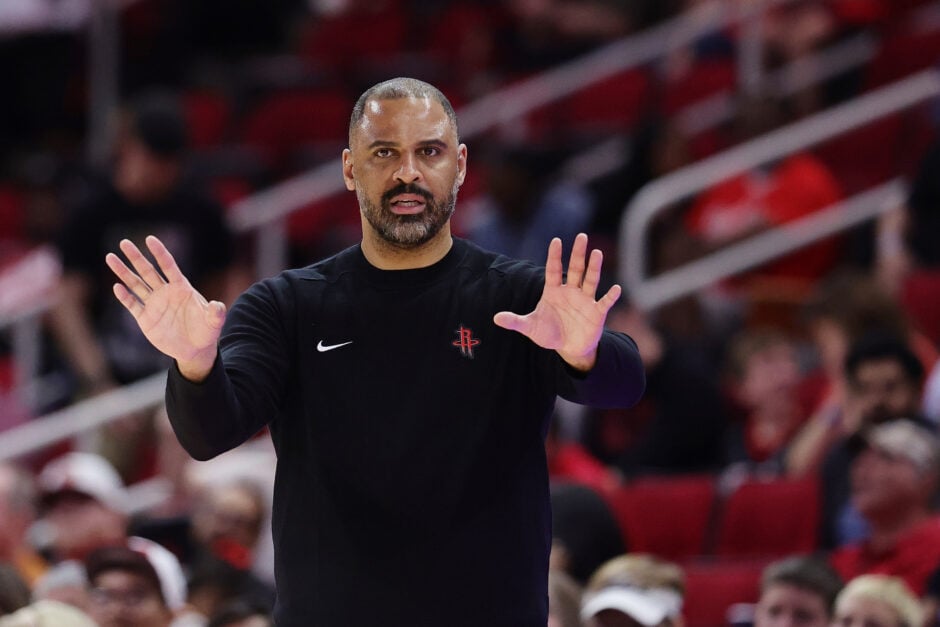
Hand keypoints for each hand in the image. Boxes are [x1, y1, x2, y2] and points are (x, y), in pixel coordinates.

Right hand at [106, 235, 224, 380]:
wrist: (195, 349)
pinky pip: (133, 304)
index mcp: (181, 288)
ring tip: (110, 257)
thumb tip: (218, 306)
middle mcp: (165, 292)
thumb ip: (215, 313)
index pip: (168, 266)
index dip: (160, 253)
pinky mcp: (145, 318)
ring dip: (123, 272)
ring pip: (136, 284)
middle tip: (124, 242)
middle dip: (136, 257)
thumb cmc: (206, 332)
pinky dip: (125, 296)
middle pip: (148, 271)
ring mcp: (154, 304)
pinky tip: (117, 287)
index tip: (150, 239)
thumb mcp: (213, 323)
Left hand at [493, 233, 620, 370]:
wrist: (568, 348)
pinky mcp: (597, 313)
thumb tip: (496, 318)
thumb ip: (515, 322)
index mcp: (554, 291)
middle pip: (575, 269)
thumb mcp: (531, 327)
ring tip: (597, 253)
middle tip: (582, 236)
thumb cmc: (549, 333)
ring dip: (594, 268)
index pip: (553, 269)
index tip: (556, 240)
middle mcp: (571, 291)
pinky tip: (616, 289)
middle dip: (578, 254)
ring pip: (590, 280)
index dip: (554, 256)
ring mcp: (585, 300)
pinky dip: (611, 296)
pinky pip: (604, 302)